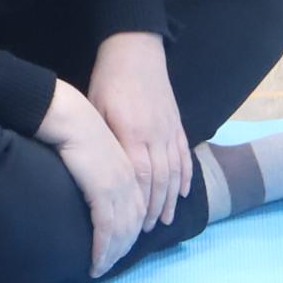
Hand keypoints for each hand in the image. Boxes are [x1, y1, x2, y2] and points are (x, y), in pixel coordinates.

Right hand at [40, 78, 148, 276]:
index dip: (132, 230)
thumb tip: (93, 179)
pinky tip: (95, 263)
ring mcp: (119, 187)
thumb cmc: (79, 125)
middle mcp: (131, 180)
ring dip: (112, 254)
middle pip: (135, 223)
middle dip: (123, 248)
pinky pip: (107, 229)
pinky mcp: (104, 191)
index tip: (121, 246)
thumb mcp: (99, 146)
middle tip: (109, 265)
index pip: (139, 207)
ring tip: (100, 269)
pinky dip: (102, 249)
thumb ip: (102, 165)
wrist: (71, 114)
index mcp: (132, 168)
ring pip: (123, 230)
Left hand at [87, 33, 191, 234]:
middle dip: (152, 209)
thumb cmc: (108, 81)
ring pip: (174, 172)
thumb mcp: (96, 109)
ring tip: (163, 221)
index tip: (129, 225)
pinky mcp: (177, 124)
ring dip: (169, 200)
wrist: (136, 50)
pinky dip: (185, 177)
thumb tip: (100, 175)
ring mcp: (170, 131)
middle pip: (159, 181)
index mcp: (133, 133)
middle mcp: (156, 136)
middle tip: (143, 232)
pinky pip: (184, 155)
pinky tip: (181, 194)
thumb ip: (103, 141)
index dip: (137, 204)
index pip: (140, 177)